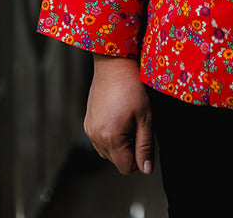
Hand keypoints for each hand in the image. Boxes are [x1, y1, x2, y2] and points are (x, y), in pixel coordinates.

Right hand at [84, 55, 153, 175]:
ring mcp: (89, 129)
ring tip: (128, 120)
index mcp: (111, 138)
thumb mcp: (145, 116)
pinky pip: (99, 139)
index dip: (139, 160)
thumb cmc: (131, 85)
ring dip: (119, 144)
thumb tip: (146, 169)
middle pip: (116, 161)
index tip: (145, 141)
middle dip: (129, 150)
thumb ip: (145, 145)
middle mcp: (95, 137)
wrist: (113, 63)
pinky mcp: (87, 121)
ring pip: (107, 151)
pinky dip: (110, 135)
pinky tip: (118, 117)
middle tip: (138, 125)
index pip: (126, 167)